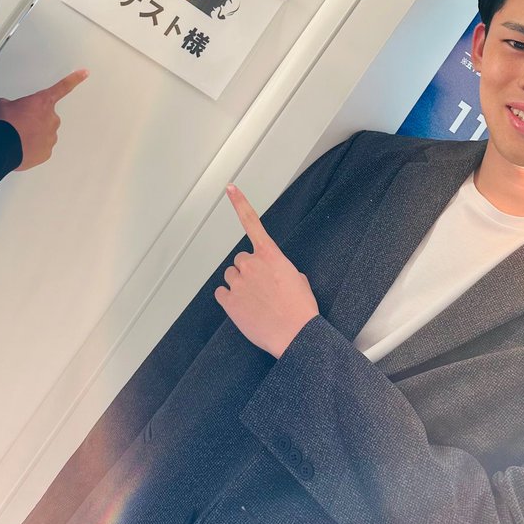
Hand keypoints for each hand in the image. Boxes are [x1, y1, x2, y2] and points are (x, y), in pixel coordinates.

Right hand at [0, 68, 87, 170]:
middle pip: (46, 116)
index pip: (62, 87)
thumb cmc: (3, 125)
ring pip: (44, 133)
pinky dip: (32, 148)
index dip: (74, 79)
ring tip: (16, 137)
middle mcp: (51, 118)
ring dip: (33, 134)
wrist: (0, 147)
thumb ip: (11, 103)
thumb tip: (8, 109)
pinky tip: (20, 147)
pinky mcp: (46, 152)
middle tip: (19, 125)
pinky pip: (41, 148)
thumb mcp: (1, 105)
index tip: (85, 73)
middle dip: (35, 120)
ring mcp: (51, 136)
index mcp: (42, 102)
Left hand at [214, 184, 318, 357]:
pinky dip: (230, 300)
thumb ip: (281, 268)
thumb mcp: (298, 279)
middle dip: (248, 271)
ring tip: (256, 302)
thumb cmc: (301, 309)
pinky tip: (245, 310)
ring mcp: (238, 282)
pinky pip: (222, 294)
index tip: (229, 188)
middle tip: (262, 289)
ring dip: (239, 285)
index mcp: (271, 254)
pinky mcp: (228, 301)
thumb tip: (274, 274)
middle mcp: (251, 263)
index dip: (239, 202)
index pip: (252, 222)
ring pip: (231, 276)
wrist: (295, 336)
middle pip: (240, 260)